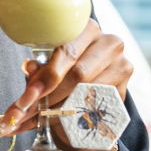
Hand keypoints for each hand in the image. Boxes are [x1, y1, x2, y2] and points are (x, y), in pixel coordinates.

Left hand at [0, 19, 130, 138]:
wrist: (86, 95)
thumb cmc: (64, 73)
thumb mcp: (47, 67)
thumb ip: (39, 69)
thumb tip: (30, 68)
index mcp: (87, 28)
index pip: (67, 51)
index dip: (46, 76)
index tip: (27, 98)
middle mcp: (108, 42)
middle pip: (79, 73)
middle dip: (50, 96)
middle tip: (27, 113)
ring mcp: (121, 65)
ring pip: (88, 92)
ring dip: (58, 110)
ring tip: (36, 120)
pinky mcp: (124, 90)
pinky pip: (96, 106)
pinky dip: (73, 116)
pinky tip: (56, 122)